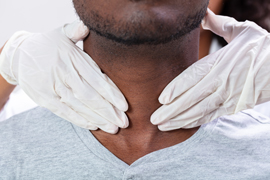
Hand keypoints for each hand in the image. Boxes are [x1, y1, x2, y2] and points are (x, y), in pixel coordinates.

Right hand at [0, 21, 128, 133]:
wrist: (18, 54)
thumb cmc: (48, 45)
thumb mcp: (61, 33)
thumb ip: (75, 31)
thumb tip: (87, 26)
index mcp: (73, 58)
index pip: (97, 79)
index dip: (112, 94)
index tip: (125, 106)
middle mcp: (65, 73)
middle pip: (91, 96)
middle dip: (109, 111)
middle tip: (124, 123)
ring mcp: (53, 87)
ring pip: (79, 106)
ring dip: (98, 118)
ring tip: (113, 128)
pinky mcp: (44, 98)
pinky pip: (64, 112)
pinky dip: (79, 120)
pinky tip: (94, 125)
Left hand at [151, 9, 269, 130]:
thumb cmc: (262, 47)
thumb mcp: (241, 31)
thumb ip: (218, 24)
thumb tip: (202, 14)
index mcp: (221, 62)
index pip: (194, 76)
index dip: (177, 88)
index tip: (162, 99)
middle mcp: (222, 81)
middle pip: (192, 98)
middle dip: (172, 111)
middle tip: (154, 119)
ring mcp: (228, 96)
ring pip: (200, 110)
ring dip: (180, 120)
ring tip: (163, 125)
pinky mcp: (235, 106)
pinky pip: (212, 116)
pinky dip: (197, 122)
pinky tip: (183, 126)